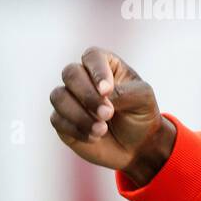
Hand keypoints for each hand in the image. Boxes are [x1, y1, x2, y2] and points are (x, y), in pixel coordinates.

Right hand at [49, 46, 174, 183]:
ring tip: (102, 129)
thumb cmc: (141, 114)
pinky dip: (77, 129)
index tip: (107, 91)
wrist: (138, 144)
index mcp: (105, 65)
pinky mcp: (62, 119)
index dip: (96, 71)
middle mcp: (83, 78)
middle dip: (87, 95)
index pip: (92, 56)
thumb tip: (101, 96)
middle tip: (108, 113)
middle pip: (70, 73)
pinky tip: (95, 137)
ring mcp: (70, 98)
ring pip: (59, 96)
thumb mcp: (143, 99)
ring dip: (80, 115)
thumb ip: (124, 92)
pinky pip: (57, 120)